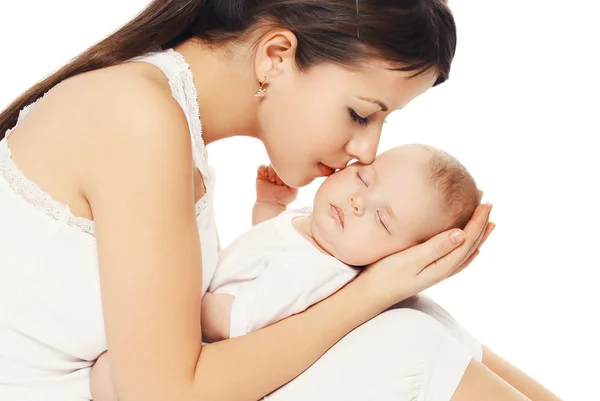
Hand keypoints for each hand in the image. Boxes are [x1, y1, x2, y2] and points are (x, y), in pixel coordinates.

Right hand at [256, 165, 297, 205]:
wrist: (271, 204)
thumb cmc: (283, 199)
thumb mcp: (293, 191)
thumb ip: (296, 181)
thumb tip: (295, 171)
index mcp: (285, 176)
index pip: (286, 166)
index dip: (286, 170)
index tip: (285, 180)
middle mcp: (277, 174)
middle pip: (278, 164)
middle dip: (279, 172)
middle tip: (279, 182)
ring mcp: (269, 174)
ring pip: (271, 164)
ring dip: (272, 171)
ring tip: (273, 181)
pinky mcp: (261, 176)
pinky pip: (261, 167)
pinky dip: (263, 169)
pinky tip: (266, 176)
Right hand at [360, 203, 493, 307]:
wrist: (369, 296)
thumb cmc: (385, 276)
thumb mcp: (410, 260)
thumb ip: (436, 247)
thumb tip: (462, 233)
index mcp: (442, 266)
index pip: (467, 240)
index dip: (478, 221)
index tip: (486, 202)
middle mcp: (443, 270)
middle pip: (470, 245)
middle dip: (480, 225)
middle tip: (488, 204)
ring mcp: (434, 272)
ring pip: (464, 252)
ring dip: (476, 236)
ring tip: (486, 223)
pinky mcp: (425, 271)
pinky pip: (454, 258)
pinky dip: (464, 248)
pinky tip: (463, 246)